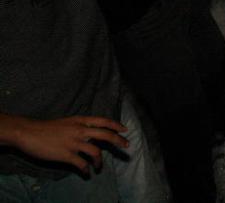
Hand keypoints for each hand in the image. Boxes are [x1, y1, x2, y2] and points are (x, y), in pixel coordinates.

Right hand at [11, 115, 127, 172]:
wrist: (28, 133)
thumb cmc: (46, 128)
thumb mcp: (67, 122)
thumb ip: (80, 126)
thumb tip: (91, 132)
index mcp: (80, 121)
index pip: (103, 121)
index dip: (116, 125)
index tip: (125, 130)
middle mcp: (80, 130)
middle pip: (105, 135)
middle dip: (118, 141)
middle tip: (126, 146)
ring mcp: (73, 143)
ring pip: (95, 151)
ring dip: (100, 161)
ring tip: (99, 166)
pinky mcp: (65, 155)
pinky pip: (81, 163)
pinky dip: (86, 169)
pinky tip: (86, 172)